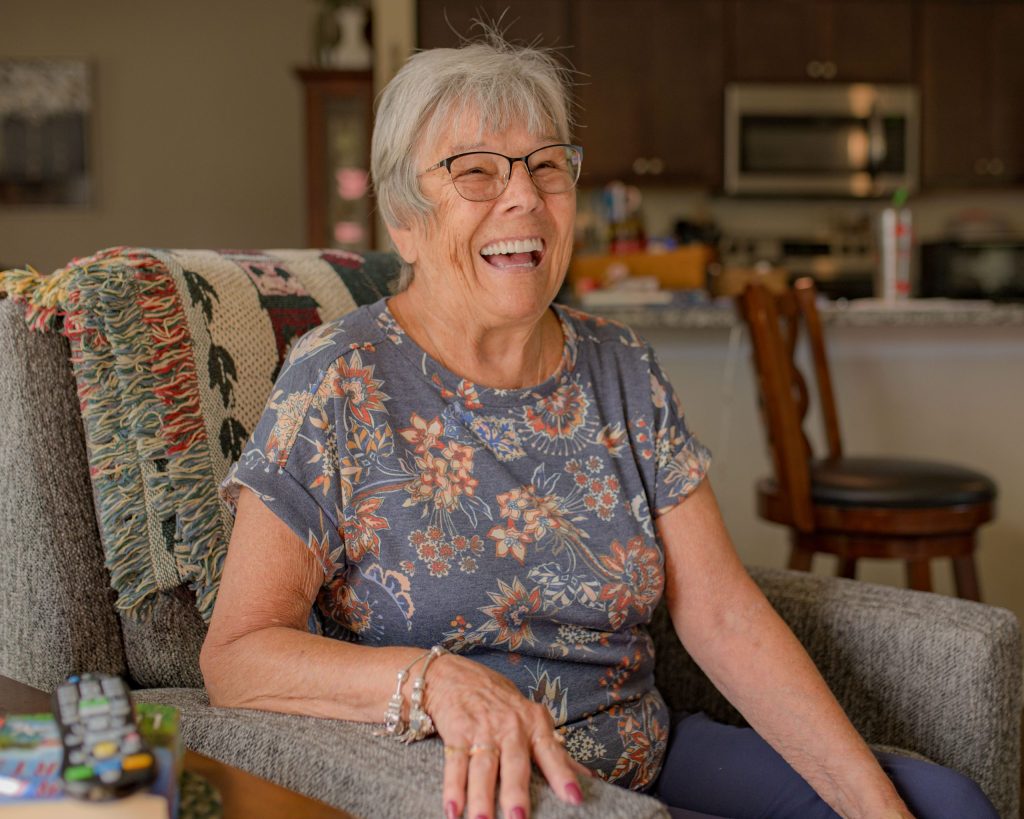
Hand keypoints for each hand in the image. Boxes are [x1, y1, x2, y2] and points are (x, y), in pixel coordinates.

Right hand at [423, 653, 591, 818]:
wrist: (455, 674)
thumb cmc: (500, 701)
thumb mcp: (531, 718)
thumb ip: (555, 751)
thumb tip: (590, 777)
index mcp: (535, 723)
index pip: (551, 752)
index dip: (563, 775)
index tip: (574, 799)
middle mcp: (511, 726)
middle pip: (514, 763)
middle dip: (516, 792)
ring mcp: (482, 728)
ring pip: (483, 767)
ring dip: (481, 796)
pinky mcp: (457, 731)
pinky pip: (456, 763)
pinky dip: (453, 787)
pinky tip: (453, 808)